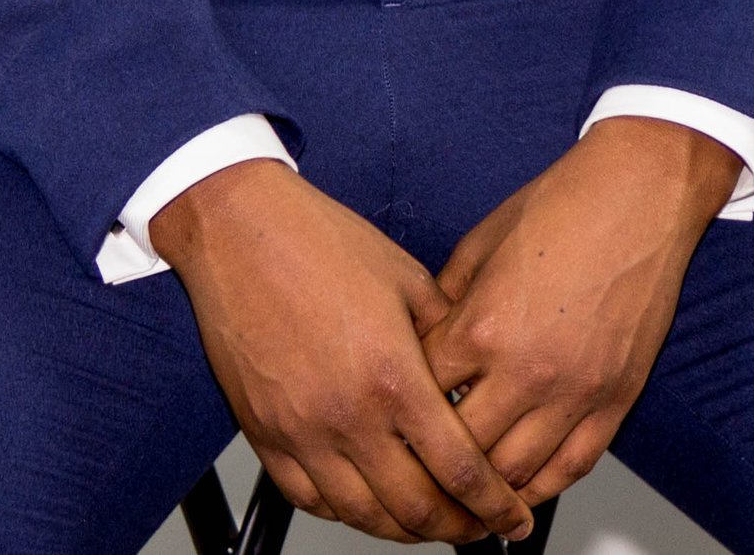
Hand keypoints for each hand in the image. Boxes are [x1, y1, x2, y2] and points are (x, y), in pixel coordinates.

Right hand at [153, 159, 536, 543]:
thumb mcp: (406, 278)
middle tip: (477, 526)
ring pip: (362, 517)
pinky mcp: (264, 434)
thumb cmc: (319, 241)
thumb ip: (446, 334)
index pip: (459, 469)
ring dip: (404, 531)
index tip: (514, 517)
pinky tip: (365, 503)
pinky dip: (345, 513)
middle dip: (457, 528)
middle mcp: (347, 416)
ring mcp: (301, 432)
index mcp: (392, 376)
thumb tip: (473, 375)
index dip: (495, 504)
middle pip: (415, 509)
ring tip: (428, 522)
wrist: (239, 230)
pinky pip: (309, 499)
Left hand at [420, 118, 740, 505]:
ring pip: (514, 475)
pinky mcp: (615, 401)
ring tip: (463, 485)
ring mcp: (575, 392)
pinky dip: (540, 488)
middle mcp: (527, 370)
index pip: (423, 394)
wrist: (639, 193)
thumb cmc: (563, 204)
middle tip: (422, 459)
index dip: (405, 402)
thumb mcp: (481, 241)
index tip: (400, 407)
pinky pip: (571, 469)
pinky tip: (519, 489)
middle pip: (462, 450)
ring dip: (484, 487)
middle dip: (435, 457)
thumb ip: (447, 298)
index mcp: (484, 326)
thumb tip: (423, 336)